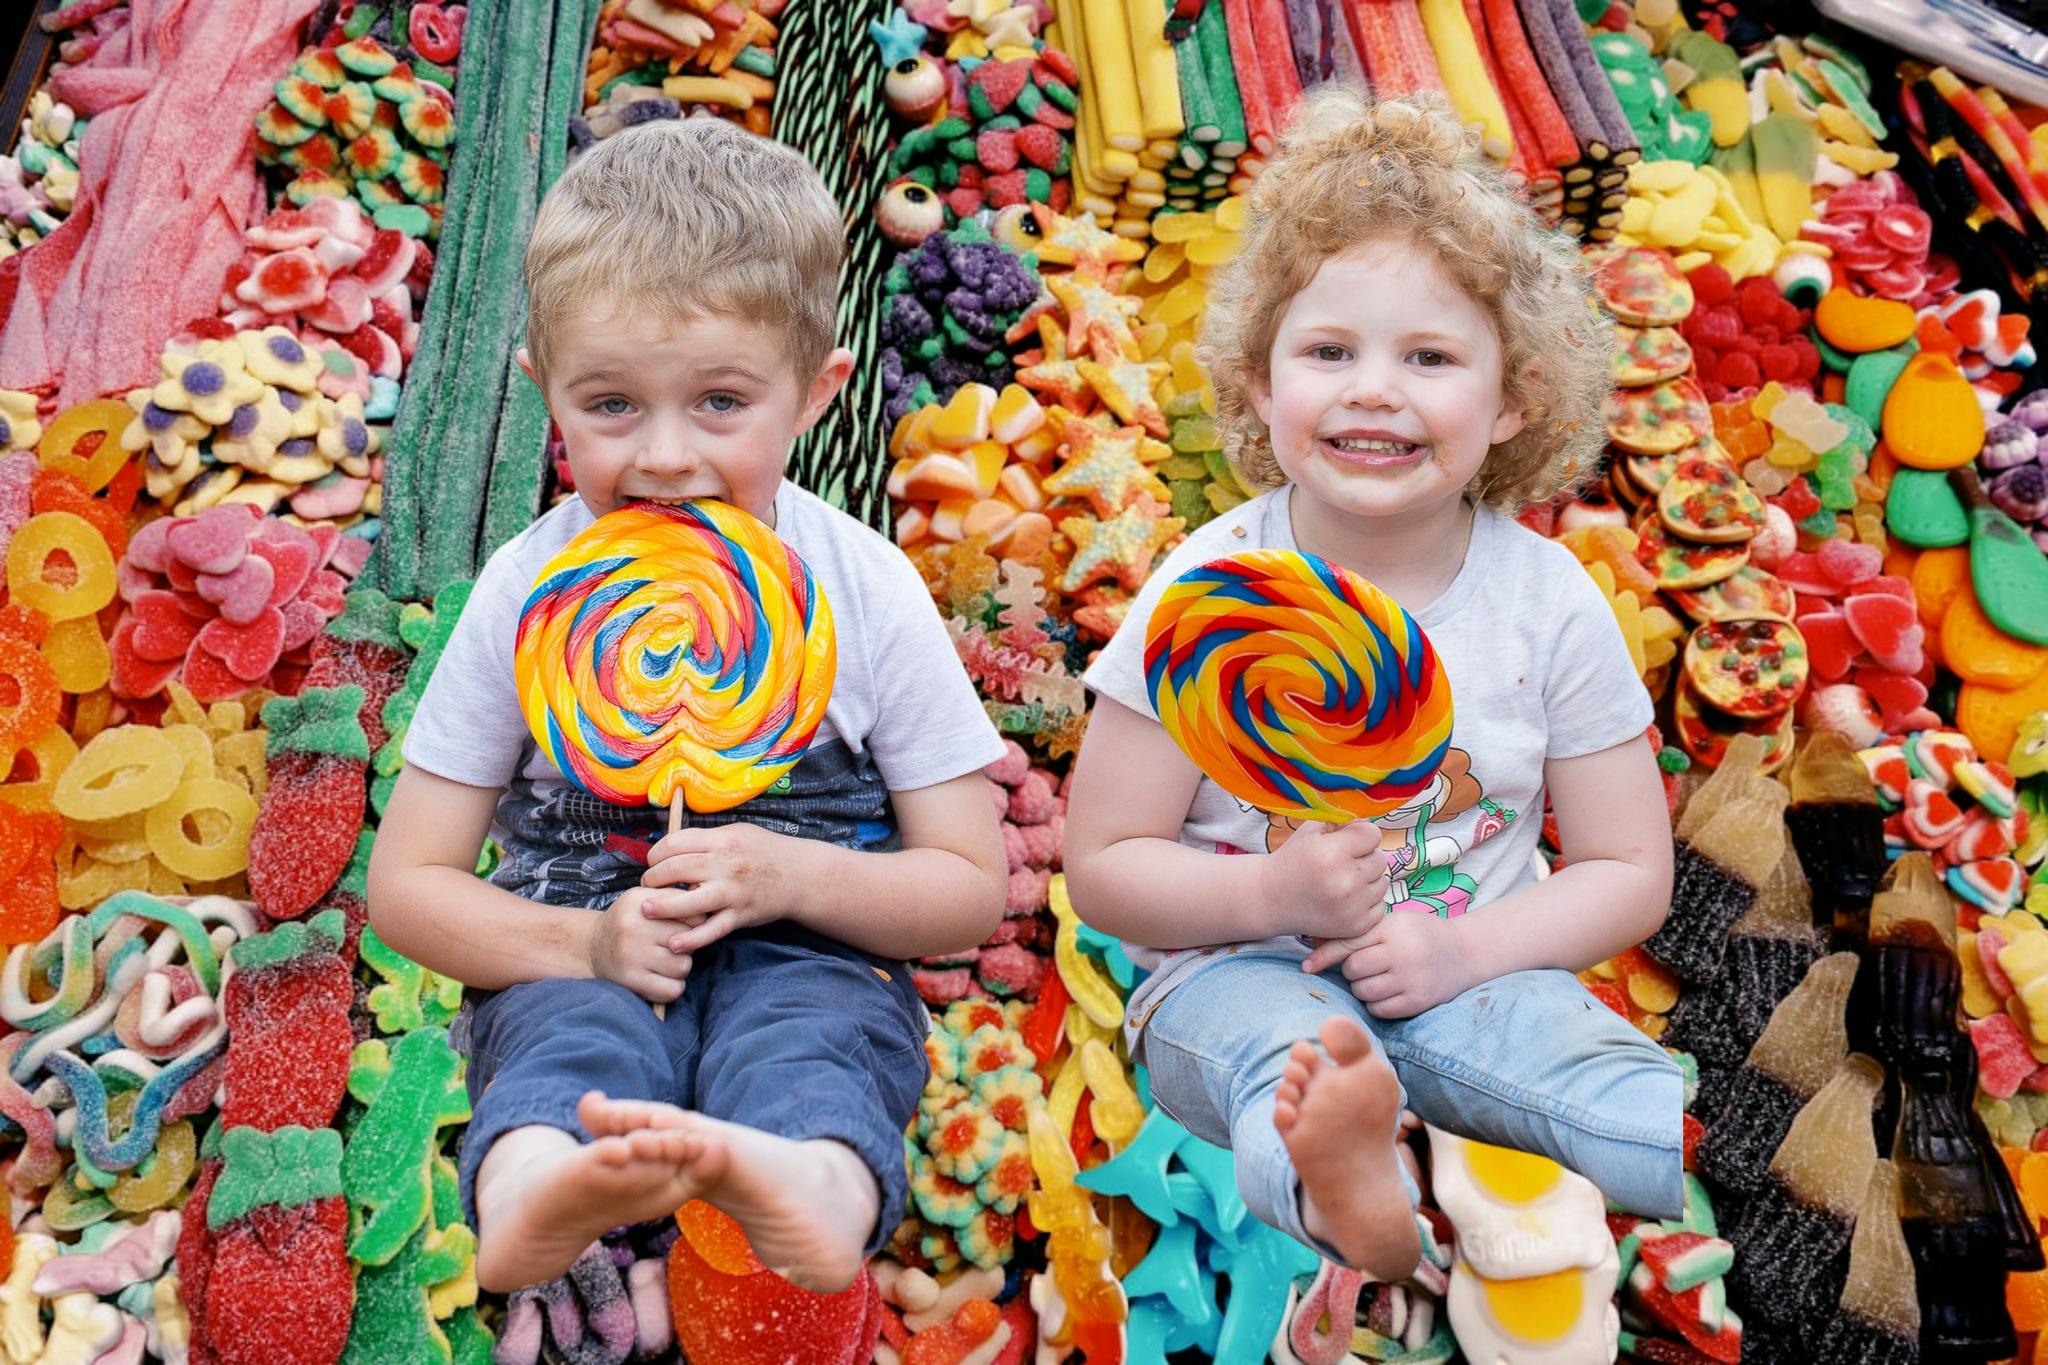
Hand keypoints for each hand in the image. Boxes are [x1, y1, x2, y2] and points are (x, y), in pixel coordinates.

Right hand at [586, 886, 697, 1002]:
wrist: (591, 947)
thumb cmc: (628, 922)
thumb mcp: (644, 899)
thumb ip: (673, 899)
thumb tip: (708, 911)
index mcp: (641, 902)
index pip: (691, 913)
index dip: (693, 923)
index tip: (683, 927)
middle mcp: (634, 927)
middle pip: (689, 940)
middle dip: (686, 946)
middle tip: (670, 946)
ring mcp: (632, 955)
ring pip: (683, 966)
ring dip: (679, 967)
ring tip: (664, 962)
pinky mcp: (631, 980)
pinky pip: (672, 990)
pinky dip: (672, 988)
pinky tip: (662, 979)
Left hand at [638, 821, 806, 953]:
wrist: (801, 875)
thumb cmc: (766, 851)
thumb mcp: (737, 833)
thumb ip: (706, 840)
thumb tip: (672, 846)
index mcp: (722, 840)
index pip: (675, 844)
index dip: (655, 854)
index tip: (651, 863)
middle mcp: (725, 865)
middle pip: (675, 869)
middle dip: (653, 878)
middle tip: (647, 886)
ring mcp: (732, 892)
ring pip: (689, 900)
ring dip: (663, 907)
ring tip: (646, 910)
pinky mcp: (739, 915)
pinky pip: (712, 930)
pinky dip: (692, 939)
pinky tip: (675, 943)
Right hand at [1257, 819, 1388, 940]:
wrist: (1271, 899)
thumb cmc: (1293, 860)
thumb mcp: (1311, 830)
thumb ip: (1342, 821)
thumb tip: (1370, 819)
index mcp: (1331, 852)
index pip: (1373, 835)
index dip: (1360, 835)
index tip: (1347, 841)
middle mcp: (1344, 881)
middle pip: (1380, 859)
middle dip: (1364, 858)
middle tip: (1342, 863)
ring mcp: (1352, 907)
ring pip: (1382, 883)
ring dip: (1367, 880)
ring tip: (1342, 881)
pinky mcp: (1357, 926)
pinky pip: (1380, 905)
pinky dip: (1367, 901)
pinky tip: (1345, 899)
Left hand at [1301, 910, 1474, 1018]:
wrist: (1465, 953)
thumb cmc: (1419, 934)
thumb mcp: (1393, 923)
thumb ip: (1359, 934)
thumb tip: (1313, 947)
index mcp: (1394, 928)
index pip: (1350, 943)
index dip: (1324, 956)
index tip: (1306, 966)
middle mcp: (1404, 953)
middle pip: (1353, 969)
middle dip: (1352, 970)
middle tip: (1365, 965)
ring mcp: (1412, 979)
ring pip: (1363, 991)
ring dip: (1361, 988)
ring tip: (1376, 977)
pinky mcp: (1417, 1002)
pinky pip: (1379, 1009)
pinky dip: (1375, 1003)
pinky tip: (1386, 992)